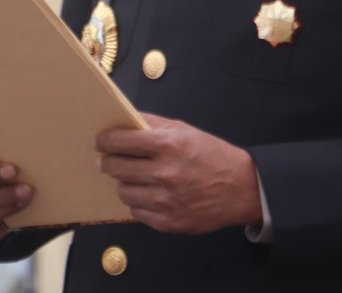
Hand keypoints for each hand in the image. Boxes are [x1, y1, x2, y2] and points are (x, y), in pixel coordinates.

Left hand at [94, 114, 262, 234]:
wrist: (241, 189)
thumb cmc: (212, 156)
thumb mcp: (185, 130)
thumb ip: (153, 124)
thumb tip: (125, 120)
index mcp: (168, 145)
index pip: (120, 141)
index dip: (105, 141)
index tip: (101, 141)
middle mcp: (164, 173)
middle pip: (116, 168)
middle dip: (107, 162)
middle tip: (106, 160)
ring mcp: (165, 200)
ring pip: (123, 192)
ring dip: (124, 183)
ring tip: (133, 178)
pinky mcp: (167, 221)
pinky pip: (136, 212)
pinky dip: (139, 203)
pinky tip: (148, 194)